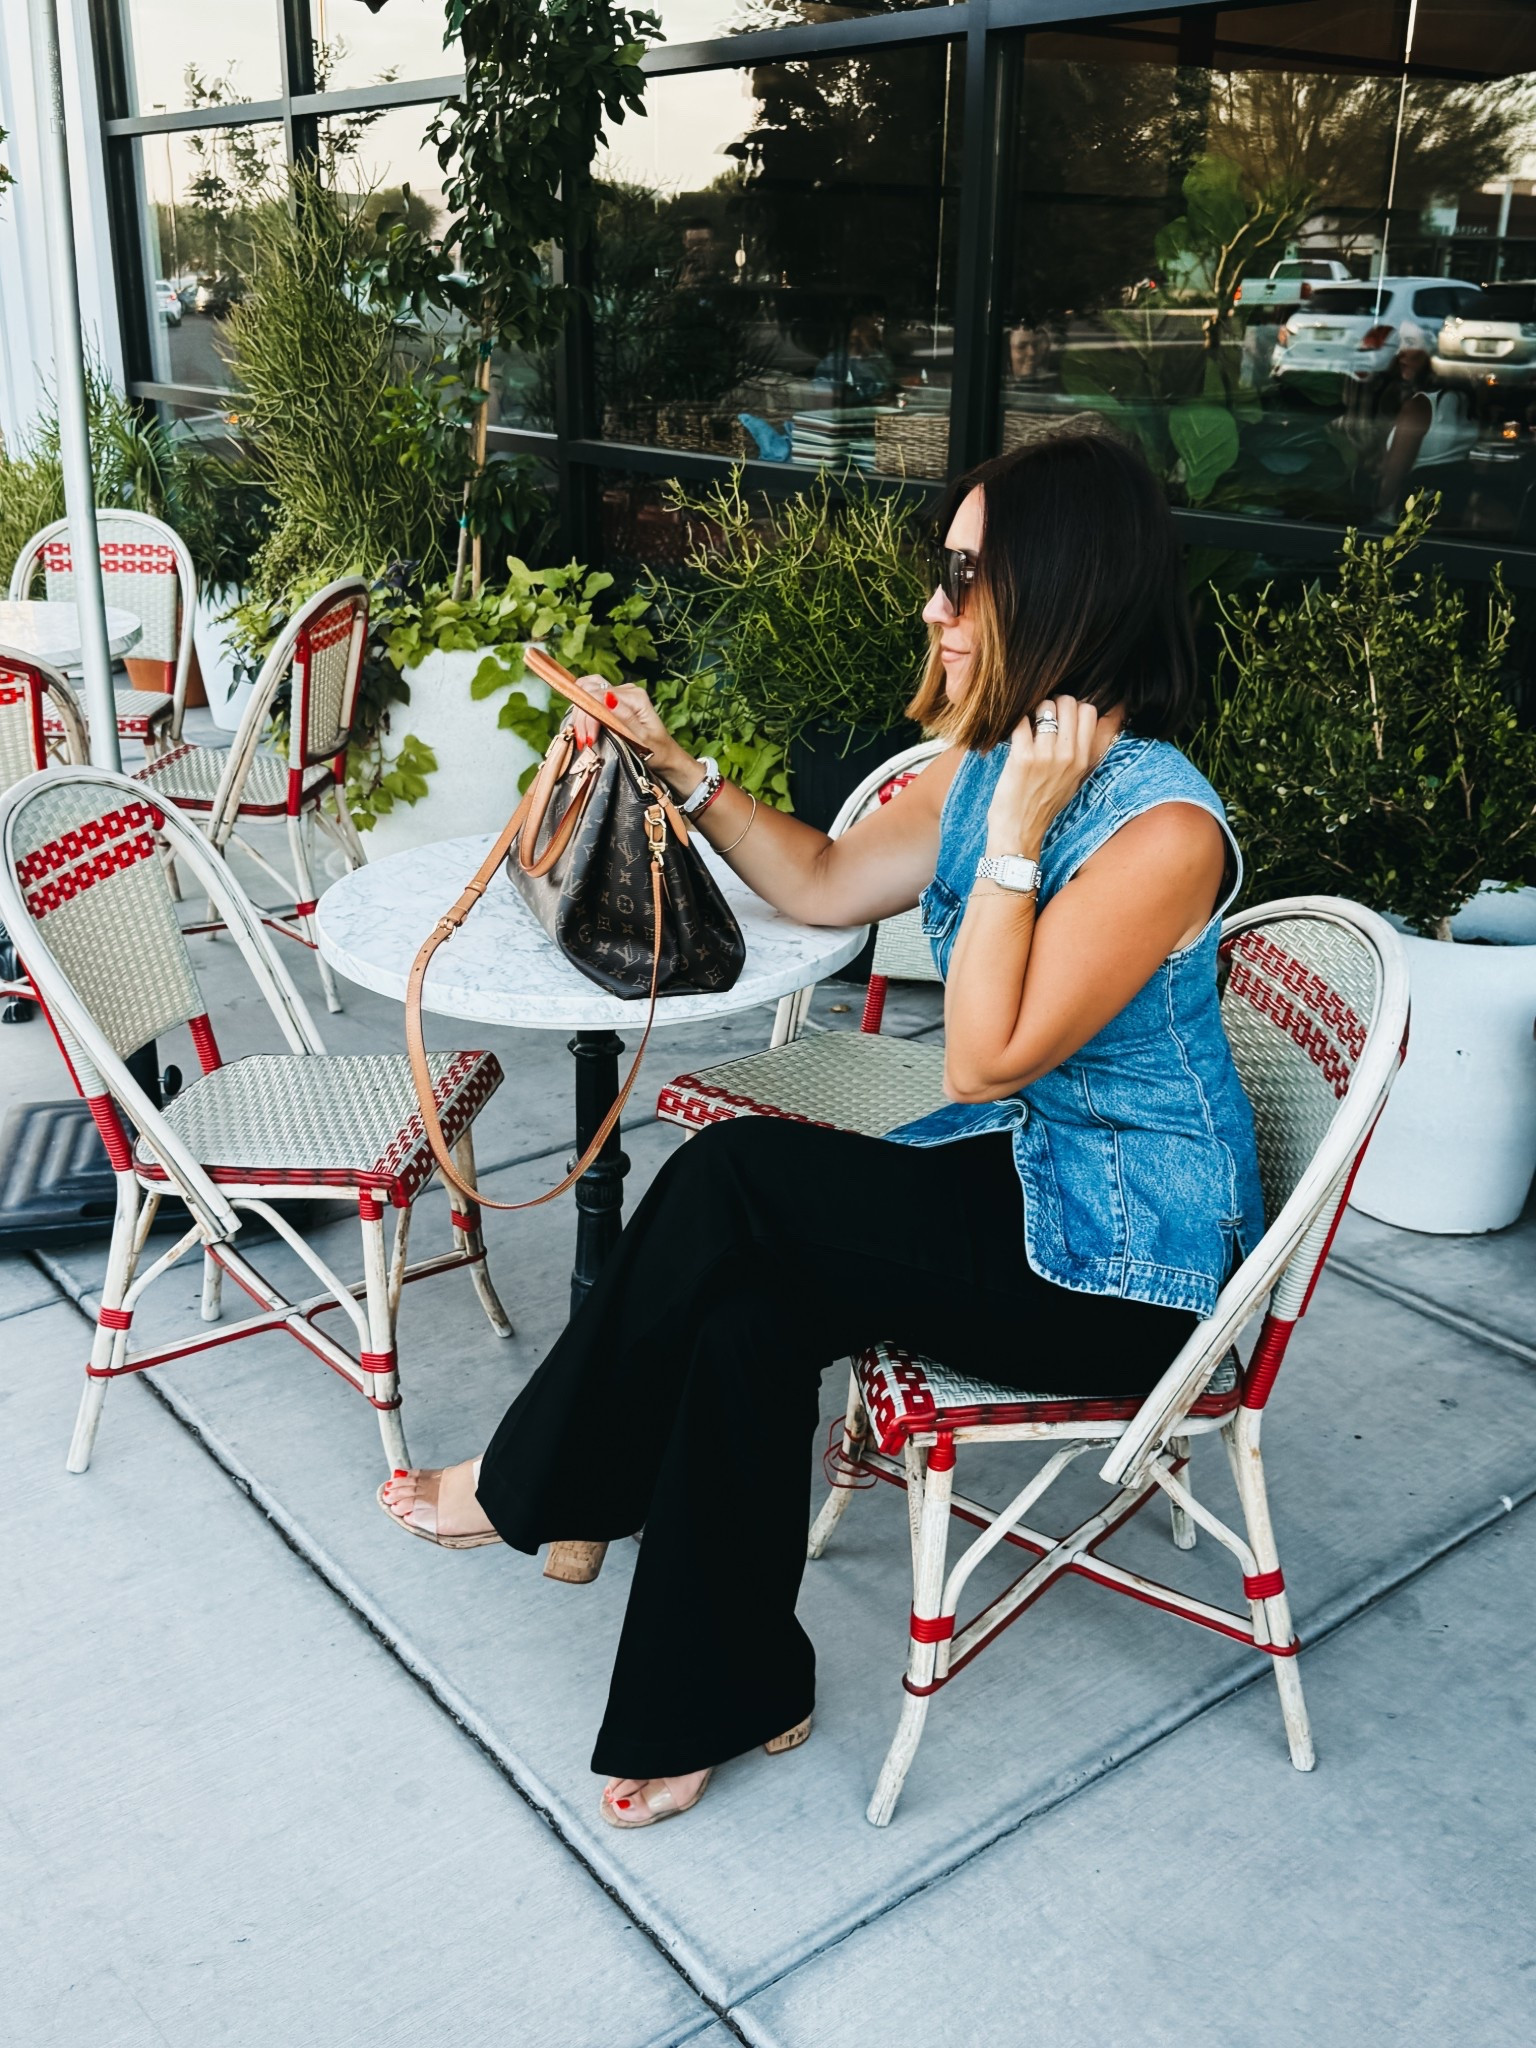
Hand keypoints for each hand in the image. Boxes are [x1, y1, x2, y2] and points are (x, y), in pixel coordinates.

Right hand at [568, 680, 699, 794]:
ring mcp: (620, 695)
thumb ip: (624, 717)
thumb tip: (606, 697)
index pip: (599, 695)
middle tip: (584, 741)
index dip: (588, 715)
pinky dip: (583, 712)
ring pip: (587, 693)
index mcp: (635, 697)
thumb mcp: (641, 738)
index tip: (588, 738)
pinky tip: (584, 728)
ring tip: (583, 737)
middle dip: (582, 716)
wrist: (665, 757)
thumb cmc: (656, 751)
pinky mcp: (614, 702)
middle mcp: (627, 691)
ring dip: (580, 715)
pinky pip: (591, 699)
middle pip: (590, 691)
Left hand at [985, 695, 1099, 856]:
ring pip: (1044, 706)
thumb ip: (1078, 753)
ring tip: (1025, 726)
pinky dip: (1013, 722)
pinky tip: (1011, 735)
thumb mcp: (1072, 781)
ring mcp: (1046, 756)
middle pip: (1069, 702)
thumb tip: (1080, 722)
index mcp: (1083, 760)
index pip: (1089, 711)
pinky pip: (1020, 721)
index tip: (1060, 717)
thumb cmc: (1042, 805)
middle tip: (1040, 718)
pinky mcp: (1022, 757)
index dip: (1073, 708)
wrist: (1019, 832)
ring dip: (1031, 711)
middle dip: (1052, 703)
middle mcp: (1069, 755)